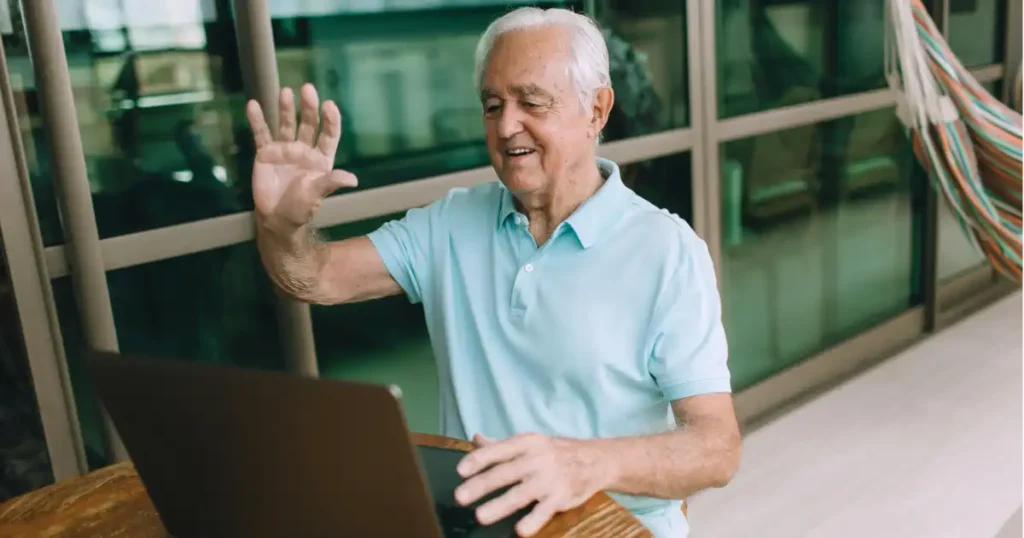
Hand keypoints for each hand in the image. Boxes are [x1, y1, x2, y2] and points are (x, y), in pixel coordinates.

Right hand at [246, 83, 356, 230]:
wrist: (277, 218)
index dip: (330, 120)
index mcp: (321, 158)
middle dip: (308, 107)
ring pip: (286, 124)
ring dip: (286, 108)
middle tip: (308, 89)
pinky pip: (261, 134)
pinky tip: (253, 105)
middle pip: (308, 124)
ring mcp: (284, 149)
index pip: (328, 135)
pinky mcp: (265, 153)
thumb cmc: (301, 208)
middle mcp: (304, 150)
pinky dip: (258, 120)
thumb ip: (331, 183)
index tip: (329, 105)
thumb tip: (352, 179)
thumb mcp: (317, 195)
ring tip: (286, 91)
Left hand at [454, 433, 605, 535]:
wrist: (595, 460)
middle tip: (460, 497)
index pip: (499, 450)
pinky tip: (520, 530)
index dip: (479, 459)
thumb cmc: (555, 452)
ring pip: (521, 494)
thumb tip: (475, 439)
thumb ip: (501, 445)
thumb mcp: (530, 442)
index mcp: (527, 443)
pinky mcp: (561, 497)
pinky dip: (533, 521)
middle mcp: (537, 460)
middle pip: (505, 473)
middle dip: (482, 485)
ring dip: (500, 505)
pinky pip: (545, 511)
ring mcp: (549, 480)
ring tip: (480, 516)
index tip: (461, 470)